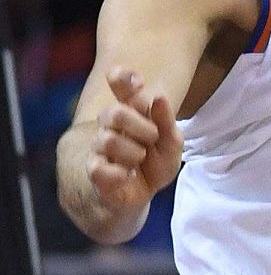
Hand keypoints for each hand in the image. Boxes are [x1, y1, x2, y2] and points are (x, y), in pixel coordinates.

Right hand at [87, 69, 182, 211]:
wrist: (142, 194)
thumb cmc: (155, 162)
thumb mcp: (171, 143)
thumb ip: (167, 121)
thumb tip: (159, 98)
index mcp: (132, 112)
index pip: (120, 85)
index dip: (124, 79)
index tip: (138, 82)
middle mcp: (111, 126)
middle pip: (113, 112)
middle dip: (139, 125)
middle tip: (152, 137)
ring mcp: (100, 148)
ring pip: (106, 140)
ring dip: (132, 152)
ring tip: (140, 159)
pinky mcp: (95, 172)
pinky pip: (97, 167)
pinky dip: (118, 172)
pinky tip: (127, 175)